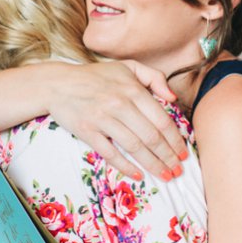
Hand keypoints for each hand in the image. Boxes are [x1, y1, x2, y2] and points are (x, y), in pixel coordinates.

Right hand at [47, 60, 185, 181]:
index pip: (162, 120)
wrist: (57, 84)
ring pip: (134, 146)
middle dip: (168, 157)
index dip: (176, 139)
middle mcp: (120, 104)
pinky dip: (125, 166)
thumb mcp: (127, 67)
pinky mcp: (87, 131)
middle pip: (151, 136)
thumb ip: (154, 77)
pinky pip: (110, 152)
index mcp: (132, 90)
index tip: (184, 152)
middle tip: (177, 170)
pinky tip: (138, 175)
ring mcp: (102, 119)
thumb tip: (173, 98)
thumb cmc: (95, 76)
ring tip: (165, 176)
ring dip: (153, 164)